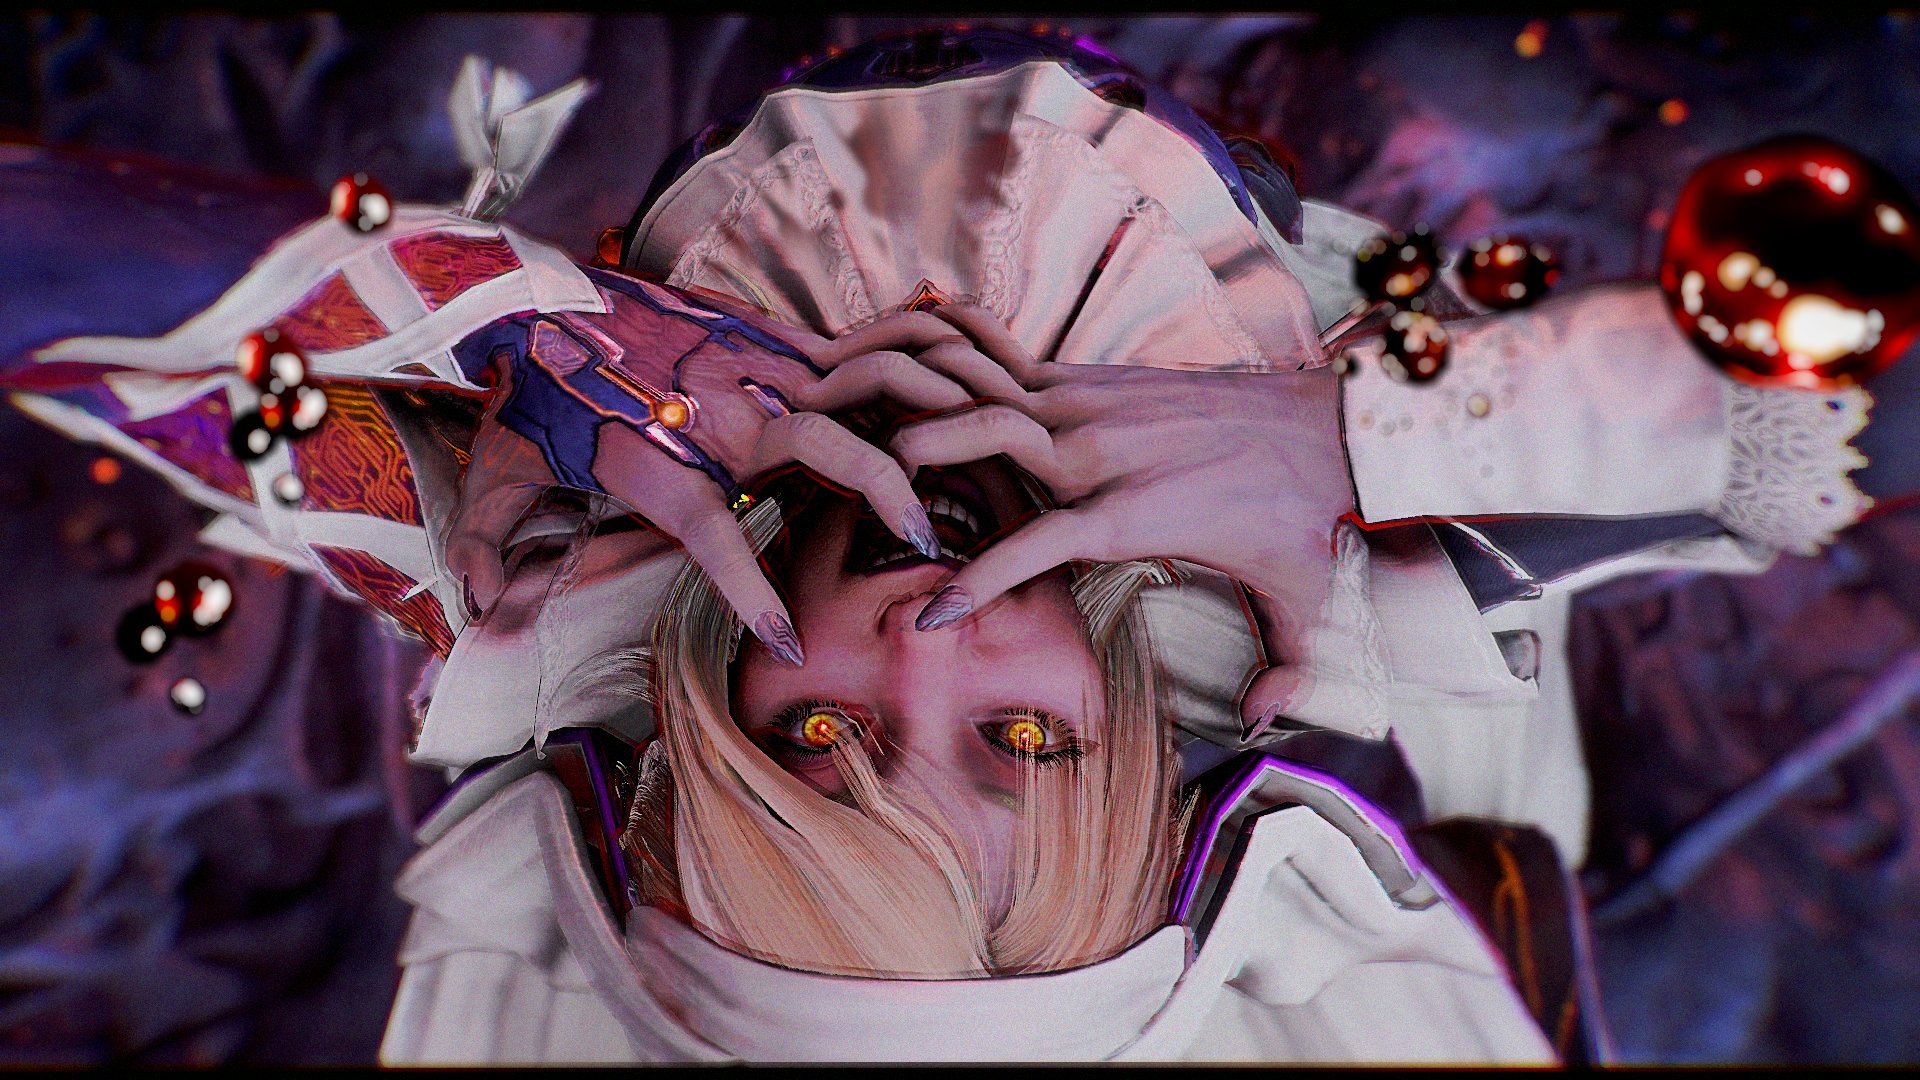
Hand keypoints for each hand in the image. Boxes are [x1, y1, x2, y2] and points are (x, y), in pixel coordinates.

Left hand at [445, 289, 978, 665]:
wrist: (533, 295)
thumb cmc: (526, 396)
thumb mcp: (497, 475)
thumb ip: (490, 546)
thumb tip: (480, 609)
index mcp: (658, 465)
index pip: (717, 540)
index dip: (755, 594)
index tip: (789, 644)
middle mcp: (715, 417)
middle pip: (823, 451)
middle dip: (883, 493)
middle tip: (922, 536)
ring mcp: (742, 368)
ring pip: (847, 392)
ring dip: (902, 423)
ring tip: (953, 457)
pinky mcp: (755, 335)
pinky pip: (837, 353)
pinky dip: (884, 373)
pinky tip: (927, 392)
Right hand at [813, 304, 1366, 734]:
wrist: (1338, 423)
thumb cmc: (1309, 516)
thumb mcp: (1301, 604)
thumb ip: (1283, 672)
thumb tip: (1265, 724)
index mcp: (1136, 514)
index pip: (1032, 545)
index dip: (977, 582)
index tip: (929, 619)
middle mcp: (1105, 451)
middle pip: (986, 433)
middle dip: (918, 454)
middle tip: (864, 480)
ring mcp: (1100, 403)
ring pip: (990, 388)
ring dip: (930, 404)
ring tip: (872, 429)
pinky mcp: (1102, 379)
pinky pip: (1013, 368)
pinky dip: (963, 373)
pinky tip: (924, 383)